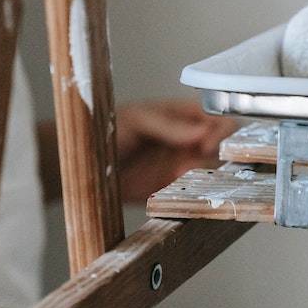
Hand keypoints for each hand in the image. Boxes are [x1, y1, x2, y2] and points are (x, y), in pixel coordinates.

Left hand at [113, 100, 237, 201]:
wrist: (84, 166)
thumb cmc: (105, 131)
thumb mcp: (136, 119)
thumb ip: (169, 124)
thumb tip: (200, 130)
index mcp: (183, 117)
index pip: (216, 119)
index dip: (220, 131)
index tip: (207, 143)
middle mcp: (188, 141)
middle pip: (222, 147)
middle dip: (217, 155)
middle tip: (197, 161)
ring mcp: (182, 165)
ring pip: (213, 170)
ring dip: (205, 174)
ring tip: (180, 174)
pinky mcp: (173, 188)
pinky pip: (194, 190)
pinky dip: (193, 191)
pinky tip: (176, 187)